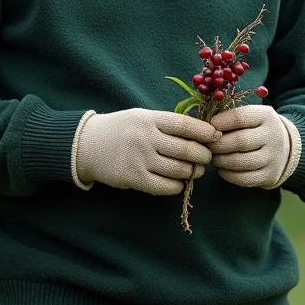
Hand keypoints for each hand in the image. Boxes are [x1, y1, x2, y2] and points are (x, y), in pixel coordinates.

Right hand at [75, 109, 218, 195]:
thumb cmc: (122, 129)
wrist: (88, 145)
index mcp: (150, 119)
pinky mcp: (134, 178)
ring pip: (179, 170)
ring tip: (194, 170)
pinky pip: (165, 186)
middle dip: (203, 156)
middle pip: (187, 149)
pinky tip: (178, 182)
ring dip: (192, 172)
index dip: (205, 132)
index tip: (217, 136)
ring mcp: (140, 159)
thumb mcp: (142, 117)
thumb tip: (202, 133)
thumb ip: (167, 124)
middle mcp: (146, 138)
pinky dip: (177, 186)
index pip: (185, 125)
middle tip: (207, 158)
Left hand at [209, 105, 297, 188]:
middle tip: (208, 146)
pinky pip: (245, 179)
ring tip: (213, 158)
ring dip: (221, 161)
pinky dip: (229, 175)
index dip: (220, 122)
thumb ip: (230, 117)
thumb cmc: (256, 129)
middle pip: (240, 141)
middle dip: (218, 145)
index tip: (210, 126)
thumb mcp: (250, 116)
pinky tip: (222, 170)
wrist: (283, 147)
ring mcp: (273, 157)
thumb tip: (204, 126)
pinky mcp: (270, 175)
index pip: (239, 117)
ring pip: (241, 161)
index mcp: (266, 116)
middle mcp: (273, 136)